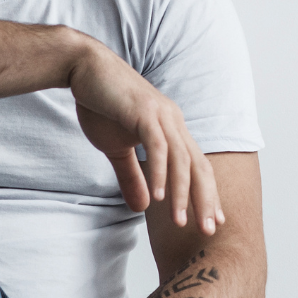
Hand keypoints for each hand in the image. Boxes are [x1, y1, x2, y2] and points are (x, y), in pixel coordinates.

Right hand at [67, 42, 222, 233]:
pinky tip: (158, 196)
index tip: (214, 221)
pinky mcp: (143, 113)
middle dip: (205, 200)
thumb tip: (143, 207)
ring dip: (181, 193)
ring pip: (180, 160)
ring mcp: (161, 116)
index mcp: (173, 131)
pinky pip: (157, 146)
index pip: (197, 167)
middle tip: (209, 229)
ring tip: (179, 221)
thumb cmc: (101, 105)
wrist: (83, 69)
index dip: (208, 194)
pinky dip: (160, 172)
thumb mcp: (116, 148)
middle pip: (198, 167)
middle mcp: (174, 123)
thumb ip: (131, 176)